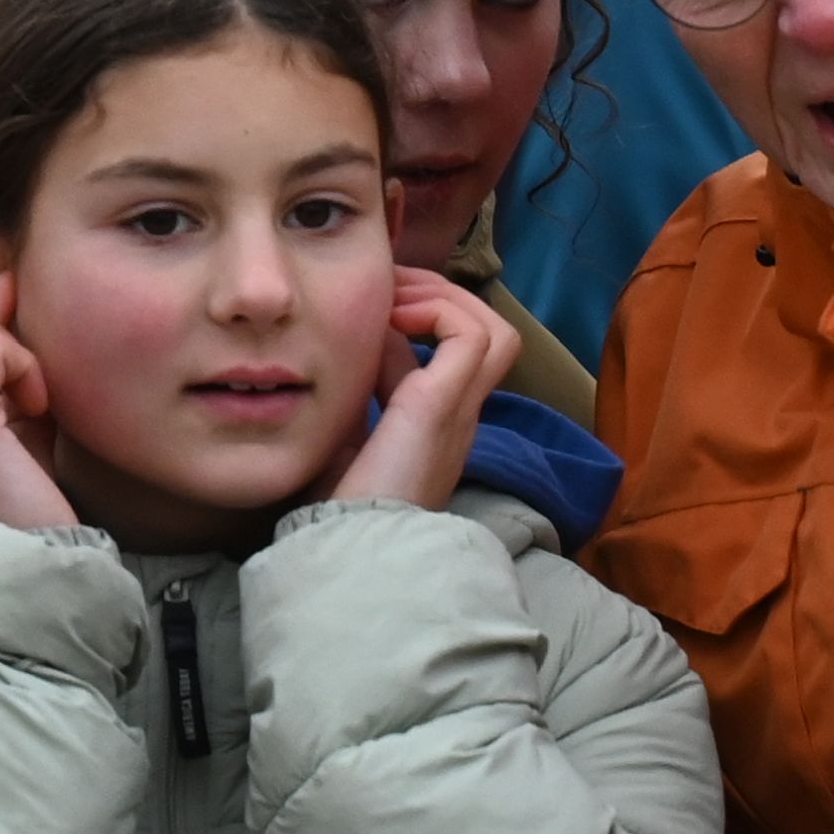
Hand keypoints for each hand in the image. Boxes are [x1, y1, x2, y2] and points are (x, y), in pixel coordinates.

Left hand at [325, 272, 508, 510]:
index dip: (420, 320)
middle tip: (390, 286)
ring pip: (496, 330)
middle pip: (490, 335)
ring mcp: (459, 412)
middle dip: (440, 295)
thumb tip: (357, 351)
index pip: (453, 355)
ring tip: (396, 298)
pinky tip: (393, 318)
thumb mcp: (350, 441)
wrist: (347, 548)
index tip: (375, 308)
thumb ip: (361, 399)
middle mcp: (460, 417)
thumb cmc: (337, 507)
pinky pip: (472, 335)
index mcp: (439, 427)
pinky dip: (438, 312)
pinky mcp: (444, 406)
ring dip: (445, 298)